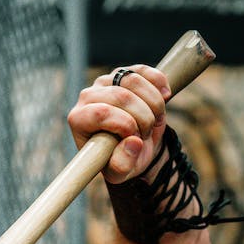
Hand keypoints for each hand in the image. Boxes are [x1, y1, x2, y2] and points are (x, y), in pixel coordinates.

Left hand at [67, 64, 171, 186]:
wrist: (135, 146)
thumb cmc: (121, 159)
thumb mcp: (120, 172)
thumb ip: (122, 165)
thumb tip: (133, 143)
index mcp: (78, 119)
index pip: (101, 113)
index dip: (126, 125)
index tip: (135, 139)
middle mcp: (87, 96)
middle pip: (121, 96)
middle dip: (143, 118)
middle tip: (145, 134)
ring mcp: (106, 81)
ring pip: (134, 80)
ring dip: (153, 104)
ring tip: (152, 121)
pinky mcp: (125, 72)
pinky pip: (145, 70)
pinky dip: (160, 85)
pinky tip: (164, 98)